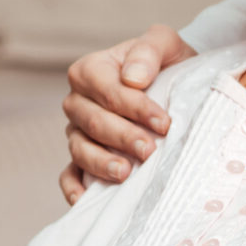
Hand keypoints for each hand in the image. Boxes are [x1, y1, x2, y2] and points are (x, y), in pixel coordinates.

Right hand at [58, 23, 195, 202]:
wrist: (176, 85)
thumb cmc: (167, 64)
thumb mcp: (165, 44)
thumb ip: (148, 50)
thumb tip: (133, 79)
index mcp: (91, 70)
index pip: (106, 91)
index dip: (135, 107)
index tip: (164, 123)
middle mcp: (78, 101)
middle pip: (93, 122)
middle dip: (122, 137)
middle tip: (149, 150)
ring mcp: (78, 131)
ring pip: (80, 149)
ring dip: (101, 163)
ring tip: (126, 174)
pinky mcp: (82, 157)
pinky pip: (69, 175)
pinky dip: (74, 188)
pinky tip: (88, 200)